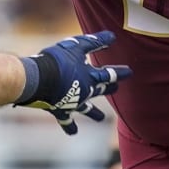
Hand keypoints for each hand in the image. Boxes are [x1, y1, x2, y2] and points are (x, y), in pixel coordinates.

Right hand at [15, 31, 130, 134]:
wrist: (38, 80)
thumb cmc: (57, 61)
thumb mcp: (76, 47)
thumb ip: (94, 42)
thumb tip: (112, 36)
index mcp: (90, 77)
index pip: (109, 75)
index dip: (119, 72)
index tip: (129, 72)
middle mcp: (85, 92)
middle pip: (100, 90)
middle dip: (109, 89)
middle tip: (116, 89)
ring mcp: (73, 103)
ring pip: (87, 109)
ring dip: (94, 113)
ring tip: (101, 119)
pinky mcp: (60, 110)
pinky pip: (66, 121)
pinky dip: (70, 126)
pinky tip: (73, 132)